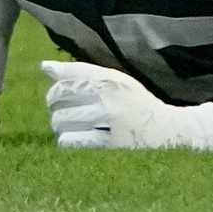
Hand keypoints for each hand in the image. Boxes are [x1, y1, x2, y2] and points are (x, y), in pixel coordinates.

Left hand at [41, 61, 186, 149]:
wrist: (168, 132)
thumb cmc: (135, 104)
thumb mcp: (115, 81)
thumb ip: (82, 73)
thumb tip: (45, 67)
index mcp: (110, 79)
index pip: (69, 76)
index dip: (55, 83)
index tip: (52, 89)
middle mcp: (108, 96)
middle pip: (61, 97)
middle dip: (55, 105)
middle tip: (61, 111)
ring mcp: (108, 120)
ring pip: (62, 120)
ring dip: (60, 125)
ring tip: (69, 126)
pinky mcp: (108, 144)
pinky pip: (71, 141)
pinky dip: (67, 140)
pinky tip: (74, 138)